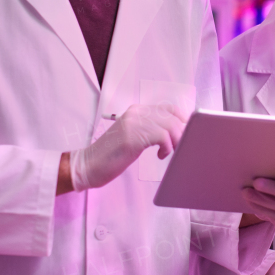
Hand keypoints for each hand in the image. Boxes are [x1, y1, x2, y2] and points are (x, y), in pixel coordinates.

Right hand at [70, 103, 186, 189]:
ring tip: (169, 152)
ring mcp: (134, 122)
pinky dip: (167, 147)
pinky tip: (160, 155)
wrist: (88, 165)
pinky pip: (162, 136)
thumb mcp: (134, 136)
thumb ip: (151, 130)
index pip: (170, 108)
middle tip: (181, 147)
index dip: (183, 121)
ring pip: (170, 126)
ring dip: (176, 141)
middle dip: (183, 133)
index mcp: (137, 110)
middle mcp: (136, 112)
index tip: (187, 135)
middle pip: (173, 117)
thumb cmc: (112, 155)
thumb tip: (178, 132)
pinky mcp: (132, 136)